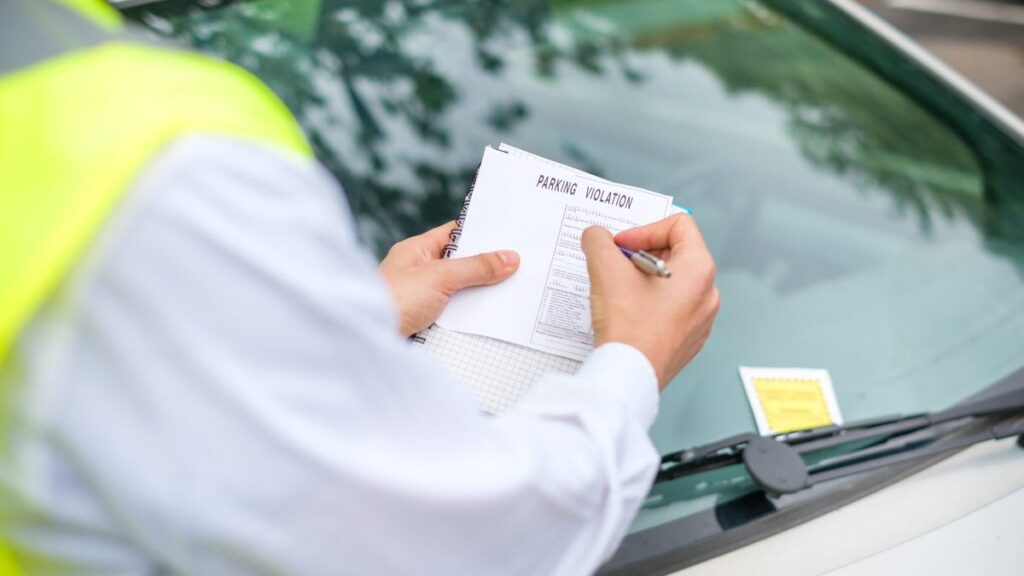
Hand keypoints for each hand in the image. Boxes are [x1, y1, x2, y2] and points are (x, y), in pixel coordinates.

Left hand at [379, 221, 519, 336]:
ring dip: (478, 294)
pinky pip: (452, 314)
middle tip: (518, 267)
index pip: (454, 234)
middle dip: (485, 268)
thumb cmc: (393, 299)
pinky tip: (488, 318)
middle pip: (459, 265)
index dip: (480, 233)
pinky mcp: (423, 322)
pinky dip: (468, 316)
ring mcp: (420, 297)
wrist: (369, 339)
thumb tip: (508, 258)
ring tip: (510, 292)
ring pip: (458, 291)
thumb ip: (475, 267)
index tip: (508, 236)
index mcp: (417, 251)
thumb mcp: (440, 277)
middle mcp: (418, 272)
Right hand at [581, 215, 719, 389]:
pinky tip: (628, 314)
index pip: (679, 225)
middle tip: (616, 267)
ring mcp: (700, 320)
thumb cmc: (628, 325)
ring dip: (644, 280)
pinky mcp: (688, 340)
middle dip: (641, 255)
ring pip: (672, 283)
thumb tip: (596, 237)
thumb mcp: (605, 269)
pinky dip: (650, 304)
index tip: (622, 247)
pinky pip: (671, 310)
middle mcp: (707, 294)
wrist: (628, 375)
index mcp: (699, 269)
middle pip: (676, 253)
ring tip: (620, 292)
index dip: (645, 229)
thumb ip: (598, 241)